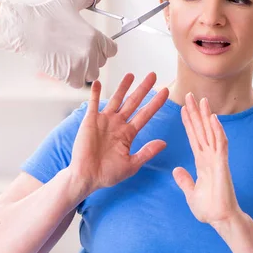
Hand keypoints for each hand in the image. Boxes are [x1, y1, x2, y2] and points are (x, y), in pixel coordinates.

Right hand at [0, 0, 117, 87]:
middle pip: (101, 63)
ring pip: (91, 75)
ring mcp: (80, 65)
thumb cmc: (46, 15)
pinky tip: (64, 67)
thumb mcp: (70, 2)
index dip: (104, 48)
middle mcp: (91, 52)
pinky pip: (78, 83)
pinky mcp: (68, 75)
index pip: (112, 50)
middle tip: (76, 51)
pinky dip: (73, 78)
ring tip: (71, 60)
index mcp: (95, 36)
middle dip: (92, 58)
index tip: (94, 47)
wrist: (26, 29)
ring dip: (84, 70)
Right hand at [68, 72, 168, 193]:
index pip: (145, 114)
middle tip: (153, 75)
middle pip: (133, 102)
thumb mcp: (131, 164)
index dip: (155, 103)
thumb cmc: (108, 174)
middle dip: (143, 89)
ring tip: (131, 74)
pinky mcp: (90, 121)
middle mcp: (118, 124)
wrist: (86, 177)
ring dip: (123, 87)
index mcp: (128, 134)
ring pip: (116, 99)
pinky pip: (93, 104)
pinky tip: (99, 83)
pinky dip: (96, 93)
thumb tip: (164, 143)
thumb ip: (147, 152)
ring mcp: (104, 121)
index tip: (165, 92)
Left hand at [173, 93, 242, 228]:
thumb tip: (177, 170)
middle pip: (201, 130)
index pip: (193, 137)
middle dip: (196, 113)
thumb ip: (185, 180)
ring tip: (202, 99)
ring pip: (211, 132)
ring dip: (206, 116)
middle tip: (190, 95)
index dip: (188, 123)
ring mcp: (217, 159)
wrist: (221, 219)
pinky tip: (213, 118)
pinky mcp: (222, 165)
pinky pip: (220, 144)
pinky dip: (217, 131)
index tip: (183, 108)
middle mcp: (209, 157)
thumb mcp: (191, 192)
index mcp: (201, 162)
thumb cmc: (209, 208)